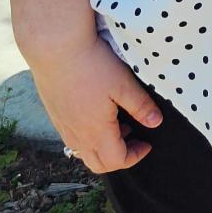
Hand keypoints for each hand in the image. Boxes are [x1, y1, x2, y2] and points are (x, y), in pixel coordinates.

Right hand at [29, 36, 163, 173]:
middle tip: (135, 138)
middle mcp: (76, 136)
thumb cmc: (92, 65)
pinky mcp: (55, 115)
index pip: (116, 161)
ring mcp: (63, 126)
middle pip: (98, 164)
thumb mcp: (123, 83)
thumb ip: (140, 105)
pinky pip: (73, 138)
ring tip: (119, 122)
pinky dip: (90, 136)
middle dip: (119, 157)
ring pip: (84, 152)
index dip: (135, 156)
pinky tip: (98, 112)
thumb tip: (155, 122)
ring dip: (104, 146)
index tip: (147, 144)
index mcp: (95, 132)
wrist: (56, 48)